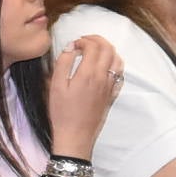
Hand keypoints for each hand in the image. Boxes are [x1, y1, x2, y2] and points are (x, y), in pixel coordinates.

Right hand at [46, 35, 123, 157]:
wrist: (75, 136)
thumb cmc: (62, 112)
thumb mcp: (55, 86)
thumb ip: (63, 63)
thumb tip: (71, 47)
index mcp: (88, 73)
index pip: (93, 46)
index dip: (83, 41)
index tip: (74, 45)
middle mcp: (103, 77)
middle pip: (108, 48)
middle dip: (97, 40)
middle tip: (84, 42)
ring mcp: (110, 86)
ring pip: (117, 59)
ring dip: (107, 49)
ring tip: (95, 50)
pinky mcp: (112, 95)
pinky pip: (120, 74)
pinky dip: (114, 63)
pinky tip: (105, 66)